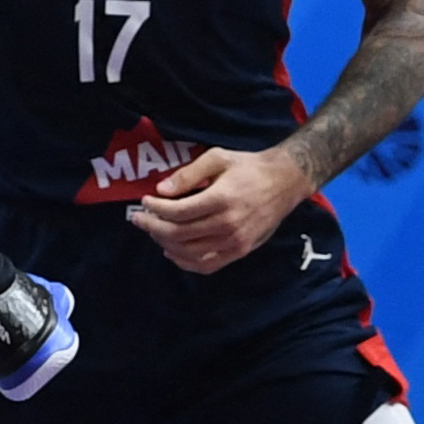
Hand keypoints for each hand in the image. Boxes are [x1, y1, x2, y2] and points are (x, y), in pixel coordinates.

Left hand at [127, 142, 311, 273]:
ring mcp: (235, 242)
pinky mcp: (240, 252)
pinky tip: (172, 251)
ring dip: (165, 244)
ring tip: (154, 231)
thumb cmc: (248, 167)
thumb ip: (188, 174)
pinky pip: (207, 266)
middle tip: (139, 218)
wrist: (284, 182)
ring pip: (189, 253)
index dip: (156, 209)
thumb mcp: (218, 158)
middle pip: (179, 234)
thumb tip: (161, 190)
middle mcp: (228, 224)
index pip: (178, 212)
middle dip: (153, 227)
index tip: (144, 201)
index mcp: (222, 199)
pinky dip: (185, 263)